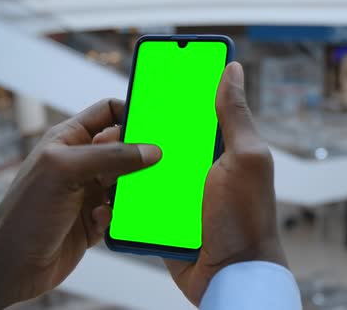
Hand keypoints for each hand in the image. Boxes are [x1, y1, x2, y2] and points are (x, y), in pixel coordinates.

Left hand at [0, 99, 160, 309]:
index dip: (132, 114)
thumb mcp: (67, 171)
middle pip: (124, 147)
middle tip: (151, 166)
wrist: (11, 264)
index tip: (155, 127)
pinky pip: (122, 210)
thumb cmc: (27, 211)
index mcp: (70, 139)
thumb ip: (111, 156)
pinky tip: (99, 221)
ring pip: (127, 180)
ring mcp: (89, 190)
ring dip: (131, 189)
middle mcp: (81, 162)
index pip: (109, 112)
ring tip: (126, 197)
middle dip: (139, 156)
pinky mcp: (95, 219)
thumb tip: (151, 150)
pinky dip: (118, 215)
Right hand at [93, 62, 286, 305]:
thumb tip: (231, 70)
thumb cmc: (246, 217)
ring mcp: (177, 192)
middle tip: (115, 120)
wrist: (230, 275)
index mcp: (218, 147)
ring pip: (142, 167)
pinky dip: (123, 193)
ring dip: (124, 161)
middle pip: (160, 137)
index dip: (172, 90)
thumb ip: (235, 117)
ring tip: (100, 150)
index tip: (148, 75)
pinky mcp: (161, 217)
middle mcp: (196, 166)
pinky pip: (137, 199)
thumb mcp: (245, 160)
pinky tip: (106, 185)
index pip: (191, 108)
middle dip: (138, 127)